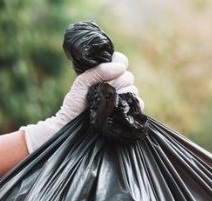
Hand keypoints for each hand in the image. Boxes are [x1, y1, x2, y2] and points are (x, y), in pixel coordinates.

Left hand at [21, 52, 140, 152]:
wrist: (72, 128)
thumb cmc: (74, 106)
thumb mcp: (82, 83)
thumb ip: (97, 71)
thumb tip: (120, 67)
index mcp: (106, 75)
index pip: (121, 61)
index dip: (120, 63)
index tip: (114, 70)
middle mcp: (117, 86)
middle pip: (128, 76)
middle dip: (118, 81)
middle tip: (104, 91)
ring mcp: (123, 100)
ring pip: (133, 89)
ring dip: (122, 94)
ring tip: (108, 103)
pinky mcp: (127, 114)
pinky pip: (139, 104)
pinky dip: (132, 104)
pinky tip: (120, 109)